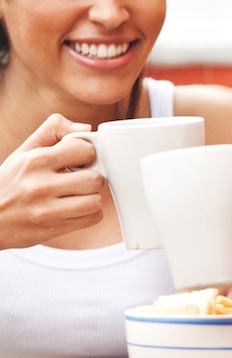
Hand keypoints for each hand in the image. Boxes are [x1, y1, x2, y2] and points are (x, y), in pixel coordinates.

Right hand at [0, 115, 101, 248]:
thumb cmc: (9, 183)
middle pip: (95, 179)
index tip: (79, 160)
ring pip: (95, 201)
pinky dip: (89, 214)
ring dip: (92, 197)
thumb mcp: (24, 151)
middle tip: (80, 179)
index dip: (86, 154)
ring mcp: (45, 210)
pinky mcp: (51, 229)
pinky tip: (75, 209)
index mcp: (35, 161)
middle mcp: (40, 186)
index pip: (85, 150)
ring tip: (78, 195)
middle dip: (92, 177)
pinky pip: (91, 219)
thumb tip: (85, 128)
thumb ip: (53, 130)